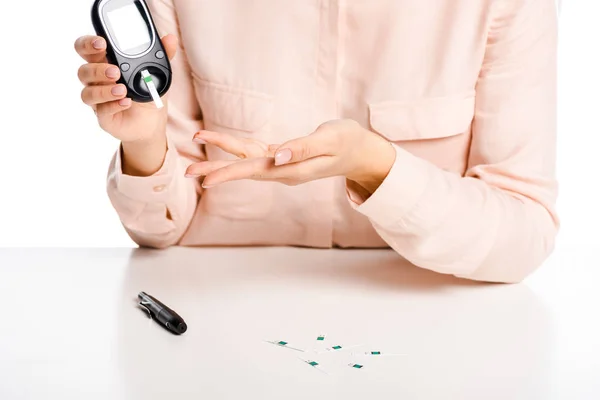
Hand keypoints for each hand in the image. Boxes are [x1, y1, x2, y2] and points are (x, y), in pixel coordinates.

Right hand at [74, 34, 177, 142]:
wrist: (152, 122)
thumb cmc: (148, 93)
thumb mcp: (157, 73)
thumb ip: (161, 54)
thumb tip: (171, 39)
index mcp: (105, 63)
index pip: (86, 49)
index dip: (88, 44)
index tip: (101, 43)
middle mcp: (97, 81)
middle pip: (83, 70)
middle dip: (97, 69)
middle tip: (115, 71)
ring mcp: (98, 100)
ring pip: (88, 93)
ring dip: (104, 90)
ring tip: (123, 89)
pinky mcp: (103, 116)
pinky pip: (101, 111)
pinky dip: (113, 105)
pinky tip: (126, 102)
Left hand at [185, 119, 395, 193]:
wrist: (359, 151)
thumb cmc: (347, 141)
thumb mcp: (329, 139)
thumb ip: (303, 148)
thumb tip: (277, 156)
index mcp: (292, 169)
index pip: (255, 171)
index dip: (230, 173)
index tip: (206, 180)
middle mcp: (283, 171)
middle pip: (244, 170)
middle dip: (216, 170)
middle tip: (187, 172)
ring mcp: (282, 166)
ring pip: (246, 163)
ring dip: (221, 161)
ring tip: (195, 163)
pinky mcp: (283, 158)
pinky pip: (255, 155)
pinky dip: (236, 151)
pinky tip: (223, 147)